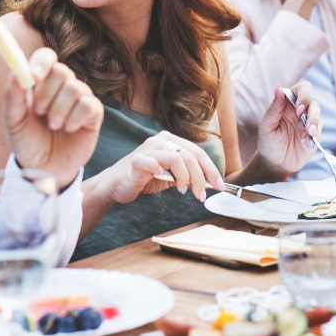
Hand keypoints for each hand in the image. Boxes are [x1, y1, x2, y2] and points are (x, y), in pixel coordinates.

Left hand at [4, 47, 103, 189]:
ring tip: (52, 126)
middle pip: (61, 70)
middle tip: (39, 111)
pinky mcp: (93, 113)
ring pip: (75, 88)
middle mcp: (60, 86)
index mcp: (40, 82)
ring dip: (59, 109)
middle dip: (47, 92)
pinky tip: (68, 129)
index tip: (34, 77)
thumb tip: (15, 73)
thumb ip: (13, 98)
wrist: (44, 169)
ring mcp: (79, 98)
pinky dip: (75, 118)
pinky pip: (89, 104)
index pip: (46, 57)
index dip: (42, 63)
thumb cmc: (27, 143)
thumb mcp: (13, 122)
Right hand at [101, 131, 224, 205]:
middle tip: (202, 194)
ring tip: (184, 192)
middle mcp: (160, 141)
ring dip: (186, 178)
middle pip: (190, 155)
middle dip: (202, 177)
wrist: (116, 185)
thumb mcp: (170, 175)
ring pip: (177, 158)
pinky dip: (162, 172)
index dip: (211, 169)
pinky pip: (151, 162)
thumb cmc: (144, 178)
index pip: (197, 152)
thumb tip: (211, 182)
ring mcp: (147, 149)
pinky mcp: (135, 161)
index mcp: (170, 141)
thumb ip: (187, 173)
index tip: (219, 186)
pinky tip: (166, 182)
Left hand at [255, 82, 320, 173]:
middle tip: (302, 118)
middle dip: (311, 110)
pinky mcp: (314, 136)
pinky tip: (305, 143)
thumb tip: (279, 88)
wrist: (275, 163)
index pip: (301, 90)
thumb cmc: (268, 142)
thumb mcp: (266, 126)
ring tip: (308, 134)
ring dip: (314, 123)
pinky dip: (313, 137)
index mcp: (287, 104)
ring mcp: (308, 123)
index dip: (303, 95)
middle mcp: (299, 111)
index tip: (298, 107)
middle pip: (312, 102)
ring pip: (318, 116)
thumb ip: (274, 108)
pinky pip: (319, 132)